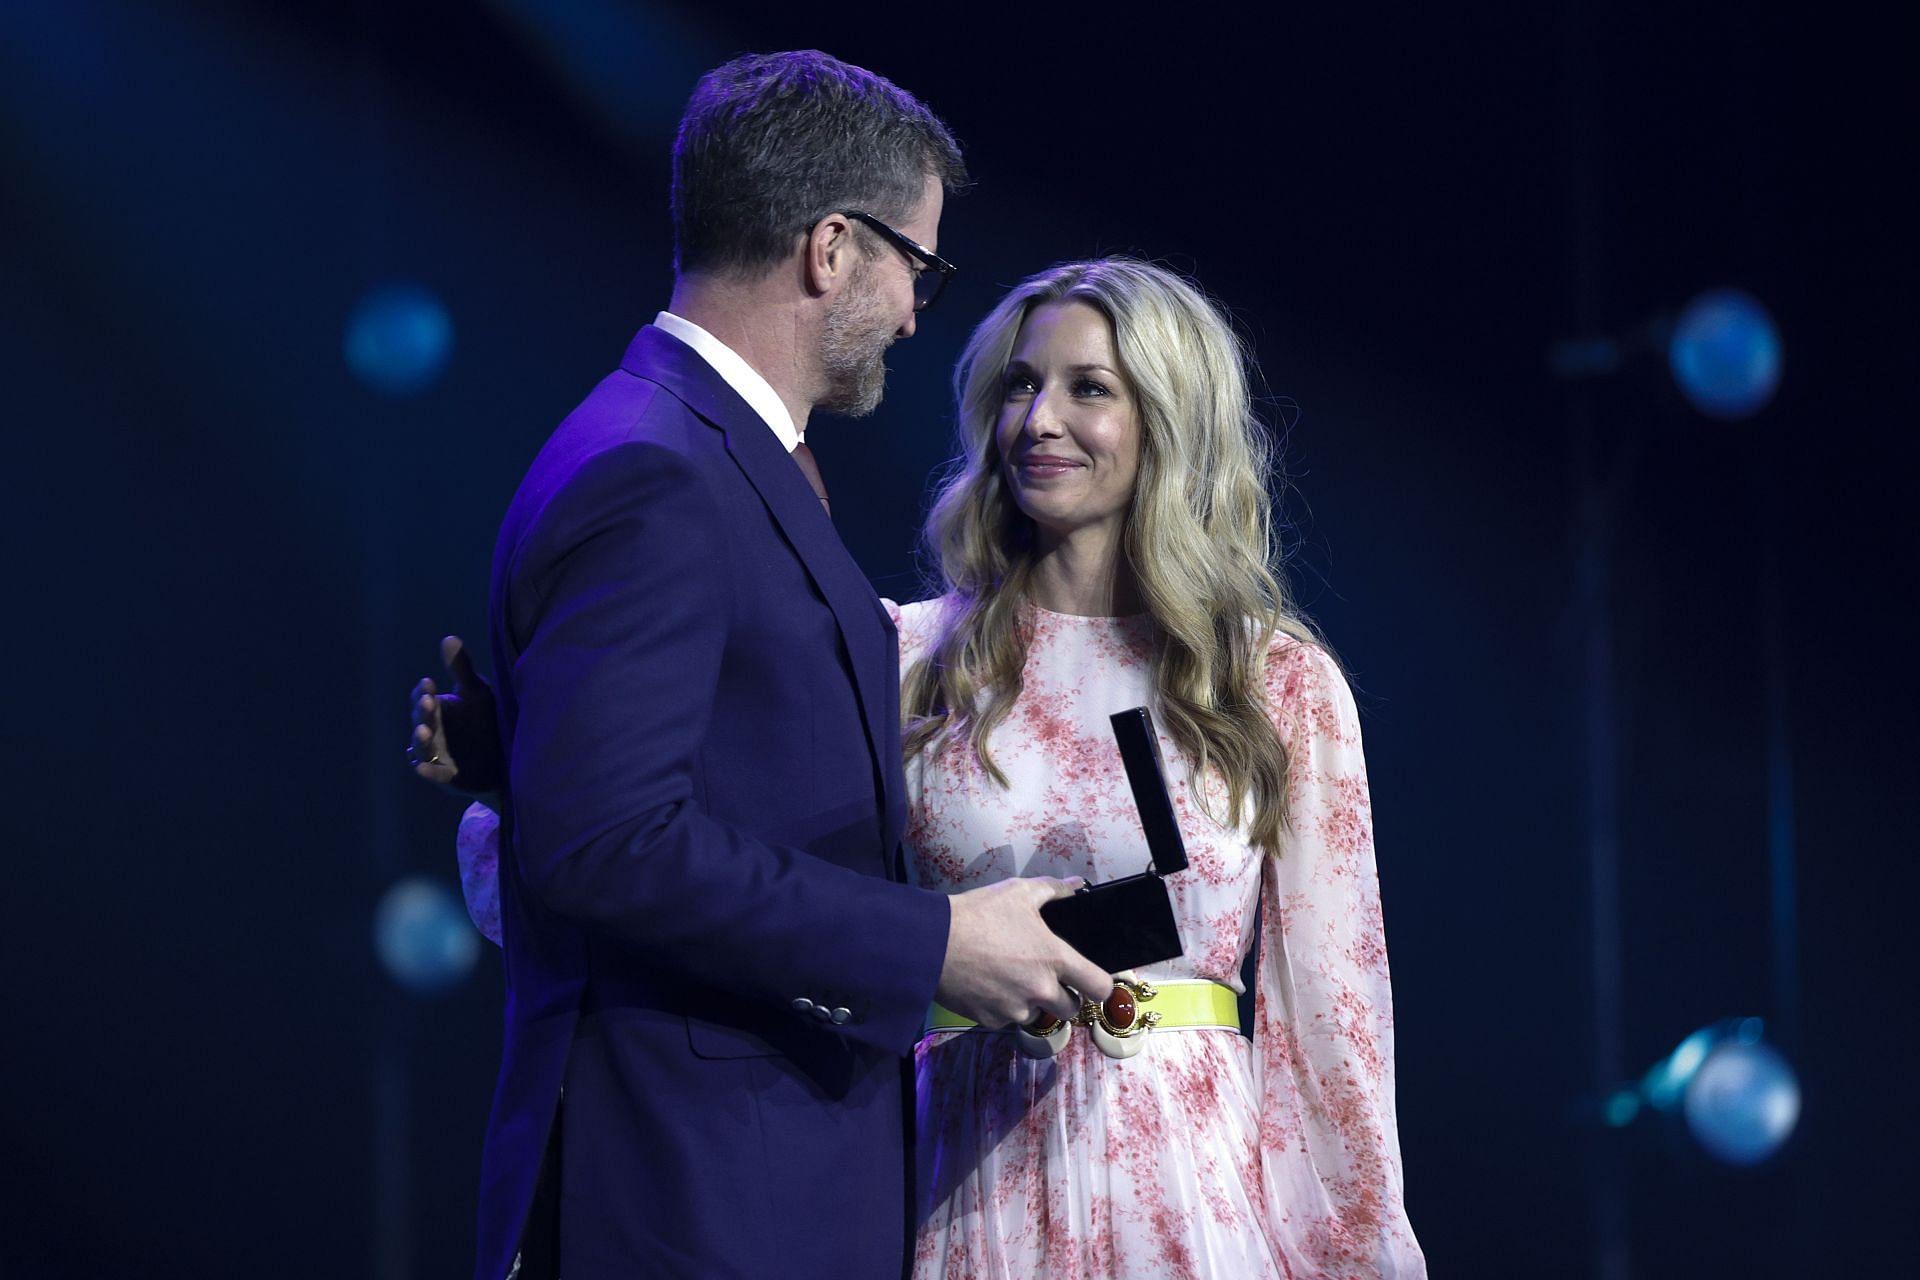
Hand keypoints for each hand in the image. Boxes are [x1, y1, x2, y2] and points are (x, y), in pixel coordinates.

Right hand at [409, 635, 504, 793]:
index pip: (424, 698)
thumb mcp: (476, 693)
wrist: (506, 759)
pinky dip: (428, 772)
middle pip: (422, 720)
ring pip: (423, 748)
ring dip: (420, 740)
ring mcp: (438, 756)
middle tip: (428, 701)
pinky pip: (435, 775)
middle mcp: (432, 732)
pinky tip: (421, 768)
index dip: (424, 692)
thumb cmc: (484, 721)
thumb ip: (461, 669)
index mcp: (438, 710)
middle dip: (423, 711)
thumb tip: (449, 637)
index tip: (429, 684)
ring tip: (423, 730)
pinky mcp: (448, 778)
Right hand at [934, 877, 1115, 1027]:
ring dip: (1030, 1002)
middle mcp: (1040, 991)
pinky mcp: (990, 1020)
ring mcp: (1015, 1009)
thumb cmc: (978, 914)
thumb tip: (1078, 886)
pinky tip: (988, 985)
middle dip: (1062, 996)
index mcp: (1054, 959)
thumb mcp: (1018, 891)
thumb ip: (1054, 890)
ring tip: (1009, 978)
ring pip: (1036, 1014)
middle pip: (1070, 1009)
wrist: (931, 942)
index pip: (1099, 987)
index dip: (1100, 986)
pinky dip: (1002, 1007)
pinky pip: (1006, 1019)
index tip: (1091, 981)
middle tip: (1044, 977)